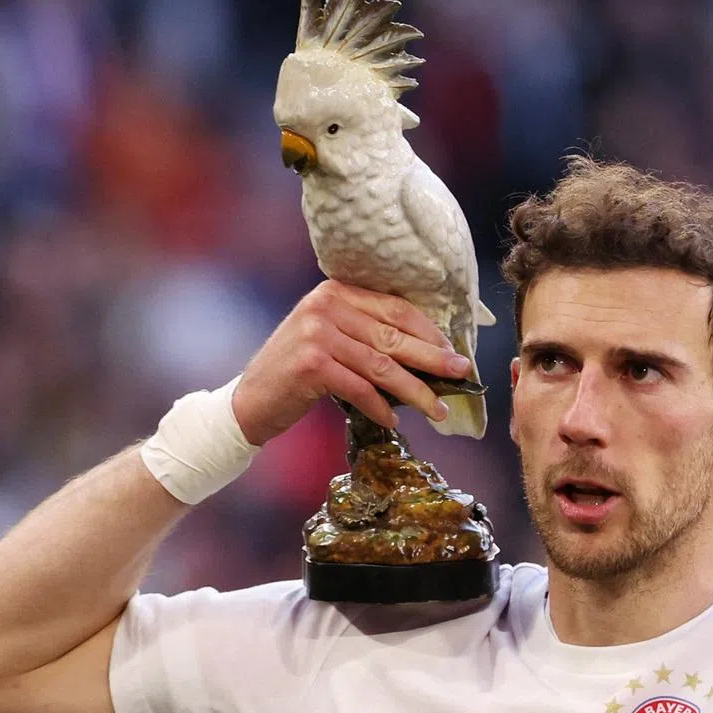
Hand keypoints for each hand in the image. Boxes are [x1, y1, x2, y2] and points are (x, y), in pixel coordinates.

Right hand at [232, 279, 471, 445]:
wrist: (251, 400)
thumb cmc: (299, 373)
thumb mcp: (332, 341)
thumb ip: (368, 337)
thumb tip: (429, 355)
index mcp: (336, 292)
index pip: (395, 308)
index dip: (428, 331)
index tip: (453, 350)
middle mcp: (325, 306)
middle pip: (393, 336)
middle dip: (432, 358)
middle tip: (461, 373)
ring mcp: (316, 333)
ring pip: (382, 366)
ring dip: (415, 390)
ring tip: (437, 409)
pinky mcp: (311, 364)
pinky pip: (360, 388)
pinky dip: (381, 407)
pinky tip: (394, 420)